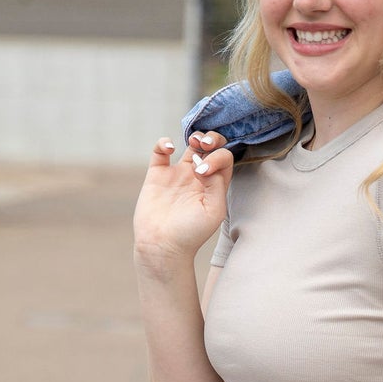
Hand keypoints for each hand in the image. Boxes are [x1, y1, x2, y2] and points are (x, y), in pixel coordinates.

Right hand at [133, 131, 232, 266]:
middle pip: (212, 146)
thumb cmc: (191, 233)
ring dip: (195, 136)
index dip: (218, 156)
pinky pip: (160, 150)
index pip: (225, 158)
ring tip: (193, 142)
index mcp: (216, 185)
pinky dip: (163, 143)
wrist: (162, 246)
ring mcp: (178, 174)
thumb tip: (205, 162)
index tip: (204, 171)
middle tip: (204, 144)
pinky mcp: (157, 175)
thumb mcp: (214, 210)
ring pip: (190, 144)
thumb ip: (216, 183)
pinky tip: (168, 147)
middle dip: (212, 138)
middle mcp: (199, 177)